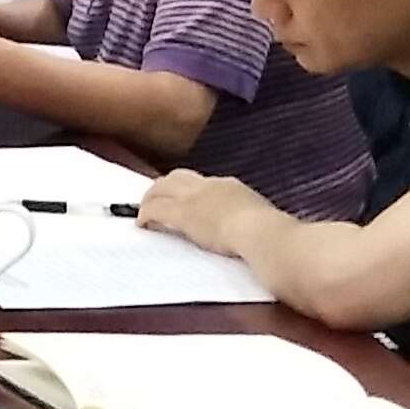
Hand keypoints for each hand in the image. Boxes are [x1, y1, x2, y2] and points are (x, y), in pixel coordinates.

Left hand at [137, 171, 257, 248]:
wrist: (259, 231)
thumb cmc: (267, 231)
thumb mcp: (260, 217)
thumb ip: (252, 217)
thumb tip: (259, 225)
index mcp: (229, 186)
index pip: (202, 182)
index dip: (188, 189)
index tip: (184, 199)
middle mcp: (208, 186)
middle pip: (177, 177)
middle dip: (163, 187)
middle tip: (154, 199)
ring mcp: (193, 197)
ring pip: (160, 188)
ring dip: (149, 198)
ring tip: (143, 211)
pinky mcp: (182, 213)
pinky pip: (155, 209)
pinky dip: (145, 214)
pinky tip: (141, 224)